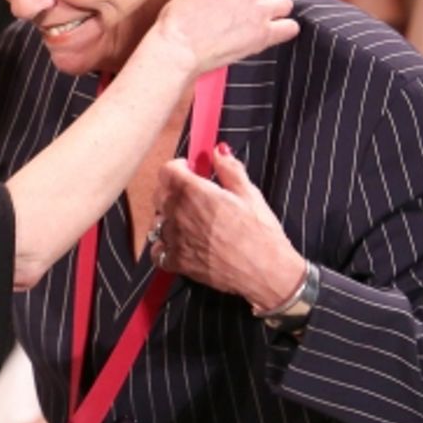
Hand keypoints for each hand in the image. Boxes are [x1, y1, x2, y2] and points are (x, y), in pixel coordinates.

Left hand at [149, 145, 304, 309]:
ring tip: (190, 221)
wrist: (266, 271)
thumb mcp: (249, 193)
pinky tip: (181, 243)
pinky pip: (157, 250)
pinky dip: (164, 245)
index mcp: (193, 193)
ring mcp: (174, 239)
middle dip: (173, 190)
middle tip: (194, 195)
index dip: (179, 168)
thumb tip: (218, 150)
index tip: (191, 171)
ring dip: (169, 217)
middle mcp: (177, 214)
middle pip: (160, 194)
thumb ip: (229, 169)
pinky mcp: (176, 262)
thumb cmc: (261, 232)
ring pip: (158, 221)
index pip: (167, 171)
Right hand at [152, 0, 296, 72]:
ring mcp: (260, 10)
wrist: (177, 47)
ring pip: (285, 3)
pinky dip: (284, 30)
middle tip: (247, 8)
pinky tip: (273, 33)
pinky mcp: (265, 34)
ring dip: (275, 10)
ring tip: (261, 20)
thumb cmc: (177, 20)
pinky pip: (291, 27)